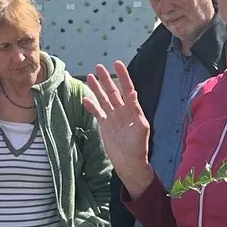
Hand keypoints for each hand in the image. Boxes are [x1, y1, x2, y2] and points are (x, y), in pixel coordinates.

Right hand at [83, 62, 153, 191]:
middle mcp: (122, 111)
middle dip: (106, 79)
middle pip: (113, 91)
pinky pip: (97, 112)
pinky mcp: (105, 126)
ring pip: (103, 99)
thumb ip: (136, 110)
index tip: (117, 64)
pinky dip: (91, 105)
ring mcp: (113, 117)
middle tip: (98, 66)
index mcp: (133, 109)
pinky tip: (85, 98)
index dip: (123, 76)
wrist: (129, 162)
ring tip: (90, 76)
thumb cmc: (138, 146)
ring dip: (97, 88)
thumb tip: (133, 93)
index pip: (127, 89)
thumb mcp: (141, 127)